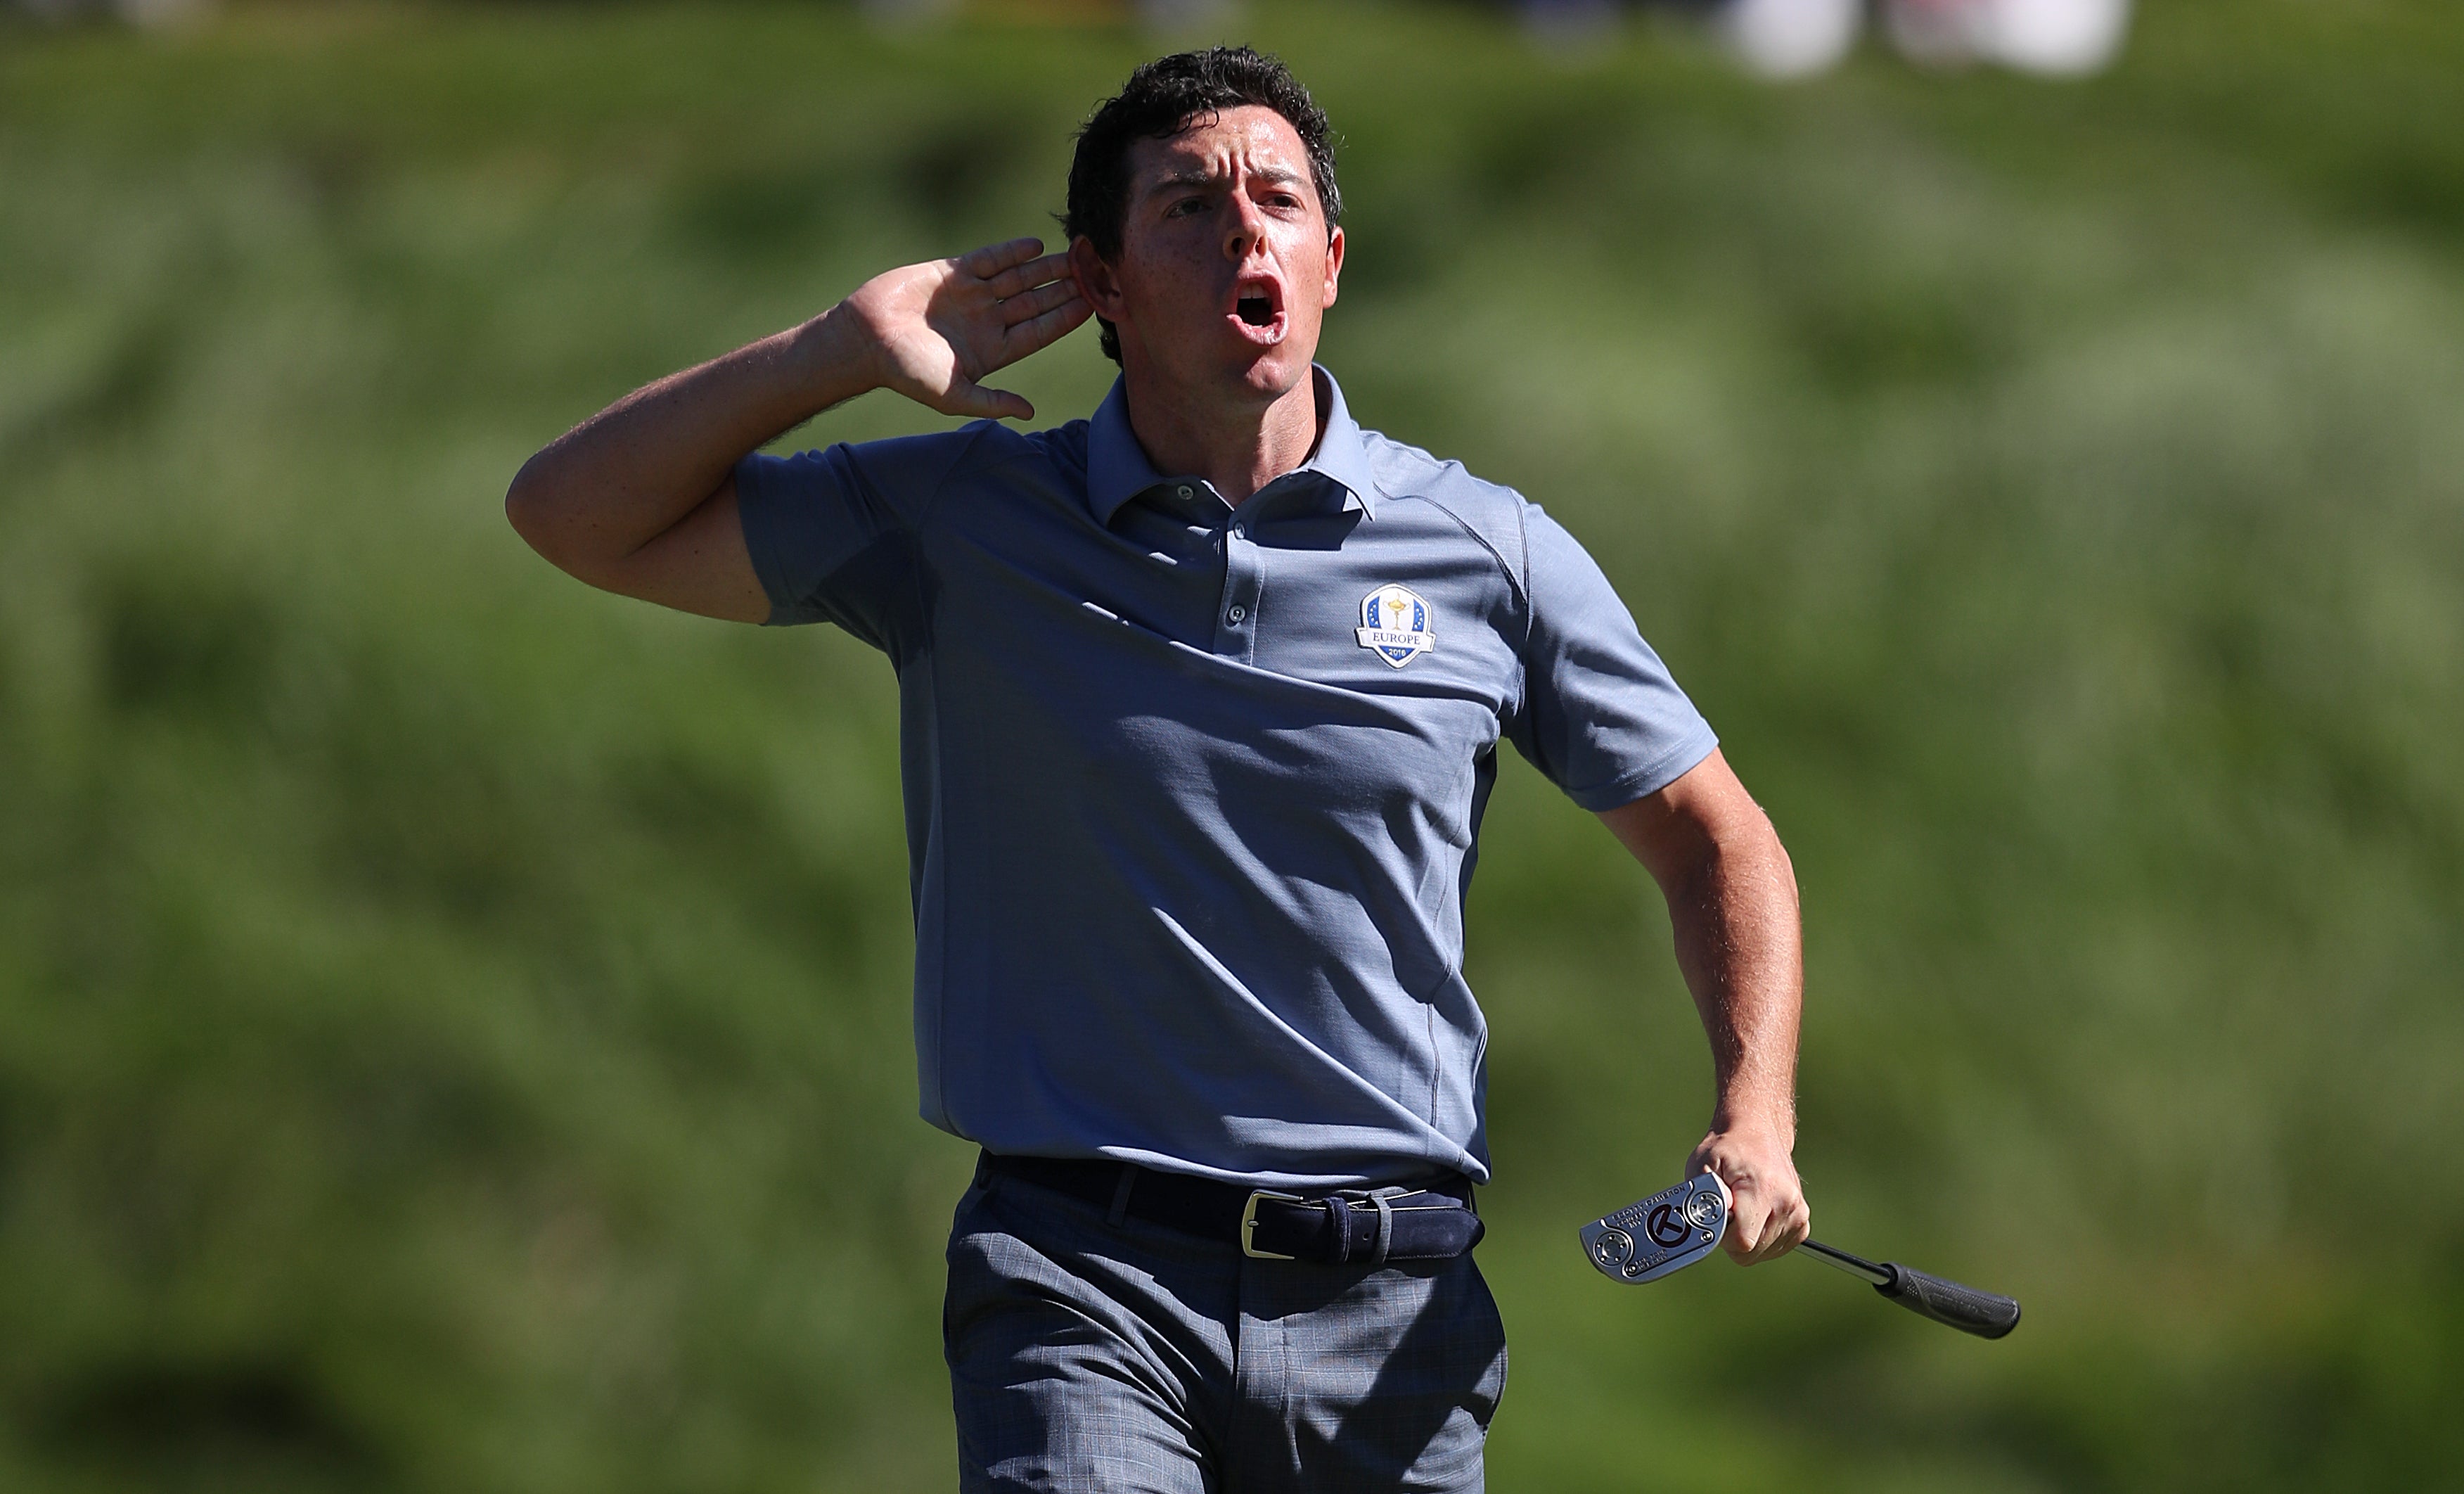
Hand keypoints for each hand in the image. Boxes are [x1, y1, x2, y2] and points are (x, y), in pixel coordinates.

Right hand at [832, 237, 1091, 420]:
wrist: (866, 339)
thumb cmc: (908, 372)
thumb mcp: (954, 395)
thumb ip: (993, 401)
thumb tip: (1029, 412)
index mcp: (994, 350)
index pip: (1039, 332)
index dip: (1065, 319)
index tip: (1092, 306)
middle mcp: (988, 320)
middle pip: (1036, 302)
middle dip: (1064, 290)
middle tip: (1094, 274)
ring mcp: (973, 295)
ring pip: (1019, 278)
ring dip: (1045, 268)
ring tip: (1073, 256)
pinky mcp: (953, 273)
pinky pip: (990, 259)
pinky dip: (1011, 252)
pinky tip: (1036, 246)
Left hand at [1689, 1121, 1808, 1264]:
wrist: (1757, 1133)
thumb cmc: (1726, 1150)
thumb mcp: (1702, 1165)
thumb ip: (1700, 1198)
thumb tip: (1707, 1225)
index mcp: (1762, 1190)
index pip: (1742, 1242)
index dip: (1722, 1236)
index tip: (1717, 1214)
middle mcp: (1786, 1204)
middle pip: (1752, 1252)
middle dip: (1731, 1237)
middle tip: (1727, 1209)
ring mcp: (1798, 1214)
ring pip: (1762, 1253)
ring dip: (1746, 1237)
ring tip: (1742, 1208)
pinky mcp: (1802, 1222)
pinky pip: (1774, 1249)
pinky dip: (1760, 1239)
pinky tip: (1754, 1215)